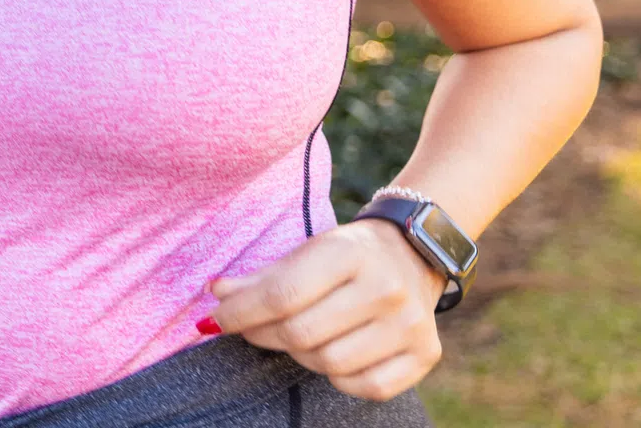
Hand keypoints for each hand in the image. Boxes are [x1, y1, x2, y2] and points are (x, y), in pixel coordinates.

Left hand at [205, 219, 449, 401]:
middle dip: (263, 334)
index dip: (240, 313)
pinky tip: (332, 352)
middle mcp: (386, 288)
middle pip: (301, 334)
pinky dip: (339, 379)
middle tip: (250, 328)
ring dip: (299, 356)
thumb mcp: (304, 252)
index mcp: (349, 253)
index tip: (214, 321)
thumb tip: (216, 295)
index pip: (282, 295)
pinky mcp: (426, 353)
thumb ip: (260, 277)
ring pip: (329, 364)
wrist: (413, 252)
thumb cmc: (346, 254)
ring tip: (296, 336)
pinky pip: (366, 387)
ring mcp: (410, 324)